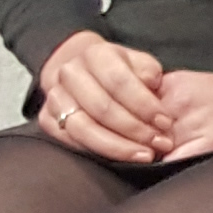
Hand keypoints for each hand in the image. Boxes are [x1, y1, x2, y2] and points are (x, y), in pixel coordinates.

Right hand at [35, 29, 172, 164]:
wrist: (80, 71)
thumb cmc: (117, 70)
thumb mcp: (137, 62)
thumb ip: (148, 71)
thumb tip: (152, 83)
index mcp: (95, 54)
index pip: (119, 81)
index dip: (144, 105)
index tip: (165, 122)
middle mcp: (70, 73)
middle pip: (102, 108)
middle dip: (135, 130)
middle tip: (159, 143)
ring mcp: (54, 97)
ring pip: (83, 128)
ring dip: (117, 147)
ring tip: (144, 155)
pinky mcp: (47, 120)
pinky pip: (70, 141)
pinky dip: (97, 152)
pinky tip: (120, 158)